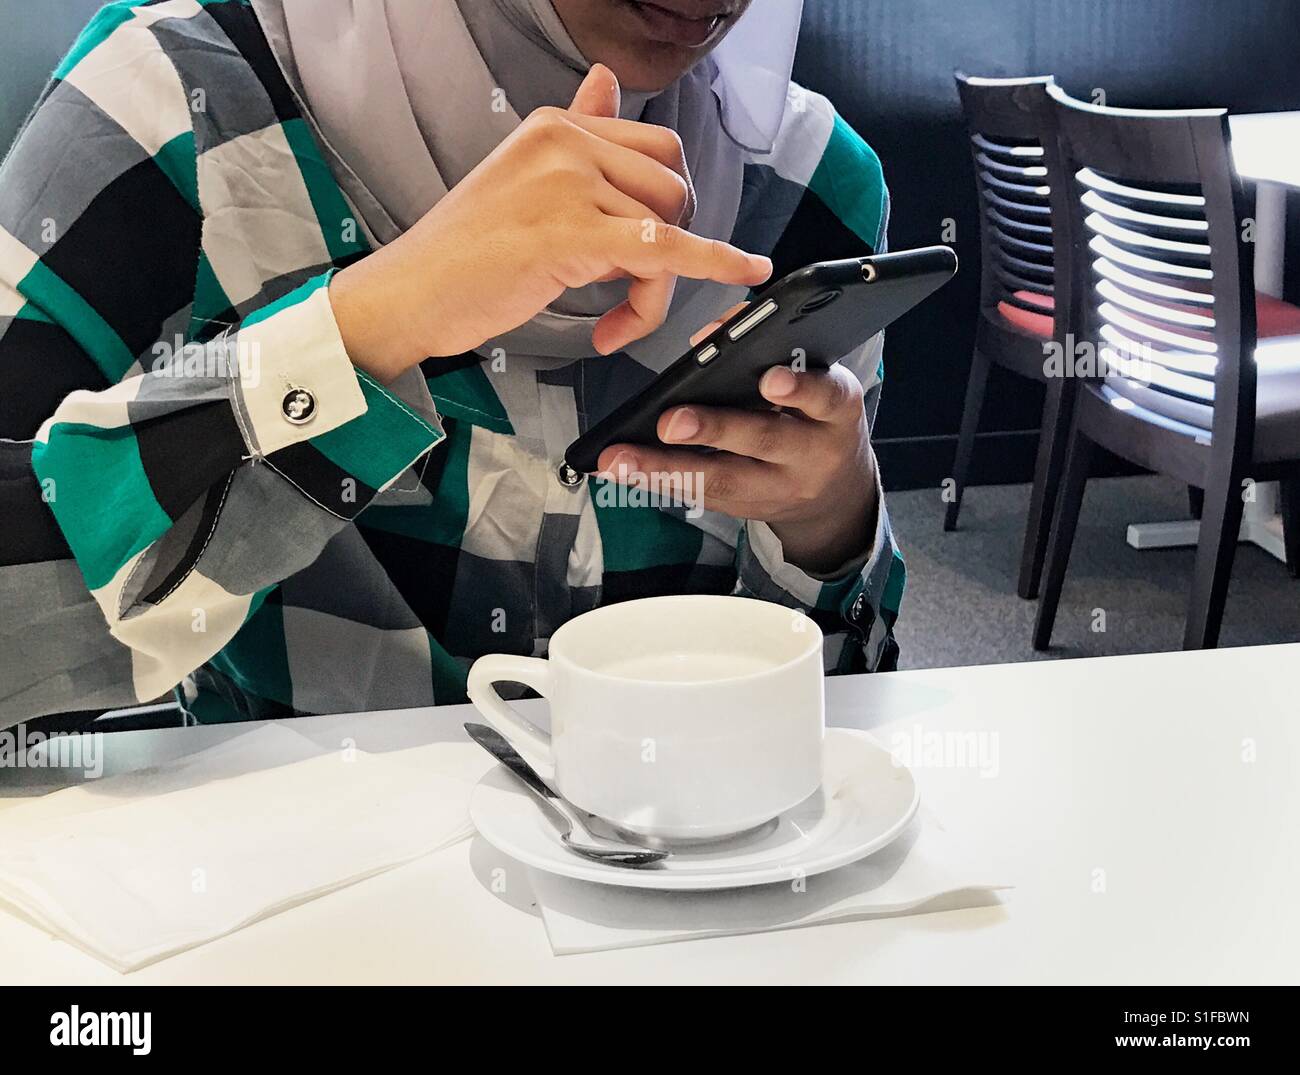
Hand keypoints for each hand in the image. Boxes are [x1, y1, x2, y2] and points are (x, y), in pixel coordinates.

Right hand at [329, 64, 771, 381]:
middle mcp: (566, 144)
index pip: (653, 151)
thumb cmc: (460, 256)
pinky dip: (712, 264)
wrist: (407, 295)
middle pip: (672, 183)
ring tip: (616, 320)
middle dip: (671, 242)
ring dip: (658, 285)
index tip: (648, 251)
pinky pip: (666, 248)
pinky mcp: (570, 233)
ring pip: (668, 224)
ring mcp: (568, 183)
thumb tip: (605, 80)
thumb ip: (574, 131)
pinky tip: (742, 271)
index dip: (667, 206)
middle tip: (631, 291)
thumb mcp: (522, 179)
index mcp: (556, 128)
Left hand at [596, 309, 878, 573]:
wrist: (837, 494)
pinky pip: (700, 496)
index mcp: (835, 412)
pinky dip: (658, 483)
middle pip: (762, 441)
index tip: (770, 379)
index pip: (825, 397)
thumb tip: (708, 336)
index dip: (799, 389)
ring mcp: (778, 488)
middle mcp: (811, 455)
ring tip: (620, 460)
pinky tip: (623, 472)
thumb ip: (770, 350)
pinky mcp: (747, 510)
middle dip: (713, 430)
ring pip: (721, 480)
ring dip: (665, 469)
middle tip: (669, 423)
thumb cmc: (816, 418)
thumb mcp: (817, 379)